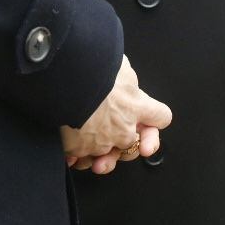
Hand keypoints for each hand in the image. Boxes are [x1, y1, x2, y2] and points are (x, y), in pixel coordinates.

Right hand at [59, 55, 170, 173]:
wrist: (63, 80)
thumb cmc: (92, 68)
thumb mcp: (118, 65)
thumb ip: (126, 78)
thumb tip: (125, 78)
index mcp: (136, 106)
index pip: (160, 117)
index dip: (154, 118)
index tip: (147, 117)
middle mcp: (123, 129)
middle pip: (135, 144)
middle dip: (127, 142)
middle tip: (115, 132)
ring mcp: (101, 143)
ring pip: (107, 157)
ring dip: (101, 154)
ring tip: (91, 143)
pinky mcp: (78, 151)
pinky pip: (82, 159)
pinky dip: (77, 155)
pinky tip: (73, 146)